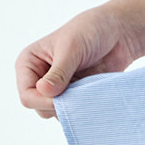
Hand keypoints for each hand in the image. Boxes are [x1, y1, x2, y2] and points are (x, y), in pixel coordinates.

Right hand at [15, 8, 140, 118]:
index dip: (43, 101)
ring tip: (88, 90)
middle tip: (79, 94)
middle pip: (39, 108)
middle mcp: (38, 78)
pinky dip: (83, 108)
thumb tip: (44, 91)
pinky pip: (73, 111)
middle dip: (59, 105)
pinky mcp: (74, 94)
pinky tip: (93, 96)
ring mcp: (57, 88)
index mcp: (29, 64)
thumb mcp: (71, 49)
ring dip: (72, 107)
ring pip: (56, 113)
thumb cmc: (90, 31)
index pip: (27, 95)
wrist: (117, 32)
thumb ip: (58, 73)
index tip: (65, 97)